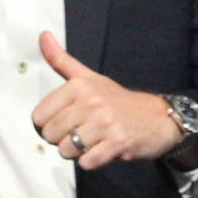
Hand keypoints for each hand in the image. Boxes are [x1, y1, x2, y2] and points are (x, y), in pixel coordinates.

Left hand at [30, 32, 194, 168]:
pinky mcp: (117, 142)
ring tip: (94, 140)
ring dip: (78, 152)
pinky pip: (86, 163)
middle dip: (63, 139)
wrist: (158, 118)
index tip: (68, 119)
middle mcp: (91, 101)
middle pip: (50, 135)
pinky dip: (92, 161)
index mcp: (79, 85)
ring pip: (66, 150)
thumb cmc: (118, 100)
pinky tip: (104, 149)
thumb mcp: (89, 77)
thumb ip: (61, 60)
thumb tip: (43, 35)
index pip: (39, 117)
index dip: (50, 124)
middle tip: (83, 132)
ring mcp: (105, 122)